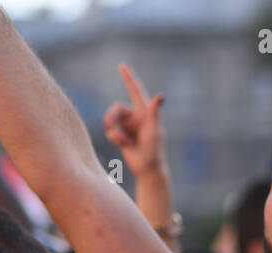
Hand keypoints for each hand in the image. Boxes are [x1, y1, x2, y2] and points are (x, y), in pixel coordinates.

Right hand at [104, 62, 166, 178]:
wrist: (147, 169)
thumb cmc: (154, 151)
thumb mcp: (154, 131)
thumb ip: (154, 113)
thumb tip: (160, 96)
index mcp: (145, 112)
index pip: (136, 91)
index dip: (129, 78)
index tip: (122, 65)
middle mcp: (136, 116)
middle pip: (116, 109)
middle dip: (112, 119)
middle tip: (110, 130)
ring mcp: (128, 125)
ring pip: (111, 119)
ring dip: (114, 131)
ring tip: (122, 142)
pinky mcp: (122, 134)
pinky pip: (110, 130)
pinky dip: (114, 137)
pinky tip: (123, 145)